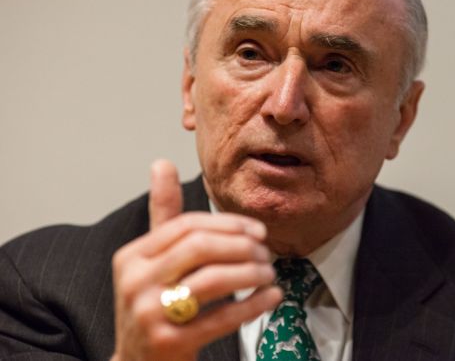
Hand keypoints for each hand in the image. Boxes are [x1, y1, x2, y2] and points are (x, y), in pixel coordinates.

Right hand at [110, 160, 281, 360]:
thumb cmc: (155, 304)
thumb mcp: (152, 259)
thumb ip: (163, 213)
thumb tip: (161, 162)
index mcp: (132, 256)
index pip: (187, 225)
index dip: (227, 223)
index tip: (257, 230)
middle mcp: (135, 282)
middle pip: (200, 247)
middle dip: (241, 245)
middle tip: (266, 250)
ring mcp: (149, 314)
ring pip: (213, 280)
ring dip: (251, 273)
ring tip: (270, 273)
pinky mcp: (168, 343)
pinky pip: (222, 317)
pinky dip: (253, 304)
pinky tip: (271, 297)